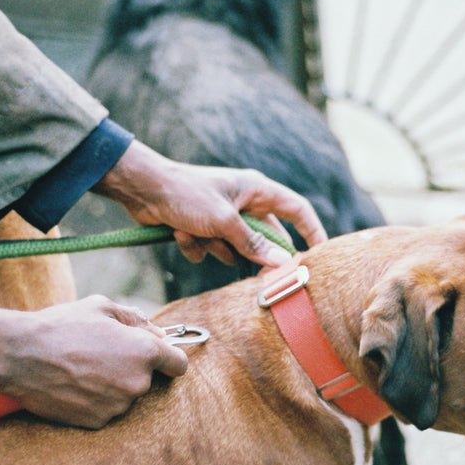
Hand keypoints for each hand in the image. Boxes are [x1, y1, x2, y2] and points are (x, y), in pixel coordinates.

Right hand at [0, 297, 188, 427]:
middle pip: (148, 380)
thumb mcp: (102, 307)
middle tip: (102, 355)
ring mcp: (118, 405)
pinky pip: (105, 411)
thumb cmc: (61, 325)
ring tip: (82, 368)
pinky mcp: (97, 422)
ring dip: (112, 386)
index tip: (158, 358)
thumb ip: (137, 320)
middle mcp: (137, 382)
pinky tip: (73, 385)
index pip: (178, 365)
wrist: (20, 355)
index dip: (169, 359)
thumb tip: (159, 332)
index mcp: (145, 350)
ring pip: (125, 396)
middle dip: (132, 369)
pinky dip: (95, 401)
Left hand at [93, 140, 327, 266]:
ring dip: (217, 249)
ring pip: (235, 248)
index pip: (298, 210)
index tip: (322, 256)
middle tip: (257, 275)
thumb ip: (252, 244)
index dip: (313, 231)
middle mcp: (244, 203)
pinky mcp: (204, 228)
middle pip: (265, 238)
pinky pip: (211, 250)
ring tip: (199, 235)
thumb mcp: (223, 221)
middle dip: (254, 254)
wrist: (142, 189)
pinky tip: (180, 234)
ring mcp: (224, 217)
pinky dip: (198, 247)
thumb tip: (281, 264)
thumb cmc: (185, 194)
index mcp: (256, 190)